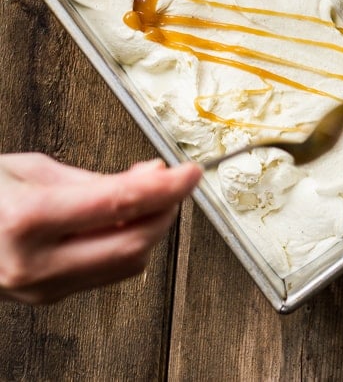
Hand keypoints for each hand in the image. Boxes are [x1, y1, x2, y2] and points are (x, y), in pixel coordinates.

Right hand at [0, 152, 200, 304]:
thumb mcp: (30, 168)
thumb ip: (93, 180)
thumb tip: (148, 179)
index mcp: (28, 219)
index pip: (120, 204)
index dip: (167, 187)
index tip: (190, 172)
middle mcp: (34, 262)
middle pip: (132, 244)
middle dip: (166, 211)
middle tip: (177, 182)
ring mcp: (39, 288)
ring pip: (125, 266)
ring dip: (151, 229)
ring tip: (152, 194)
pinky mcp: (45, 298)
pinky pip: (104, 275)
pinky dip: (127, 245)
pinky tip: (127, 220)